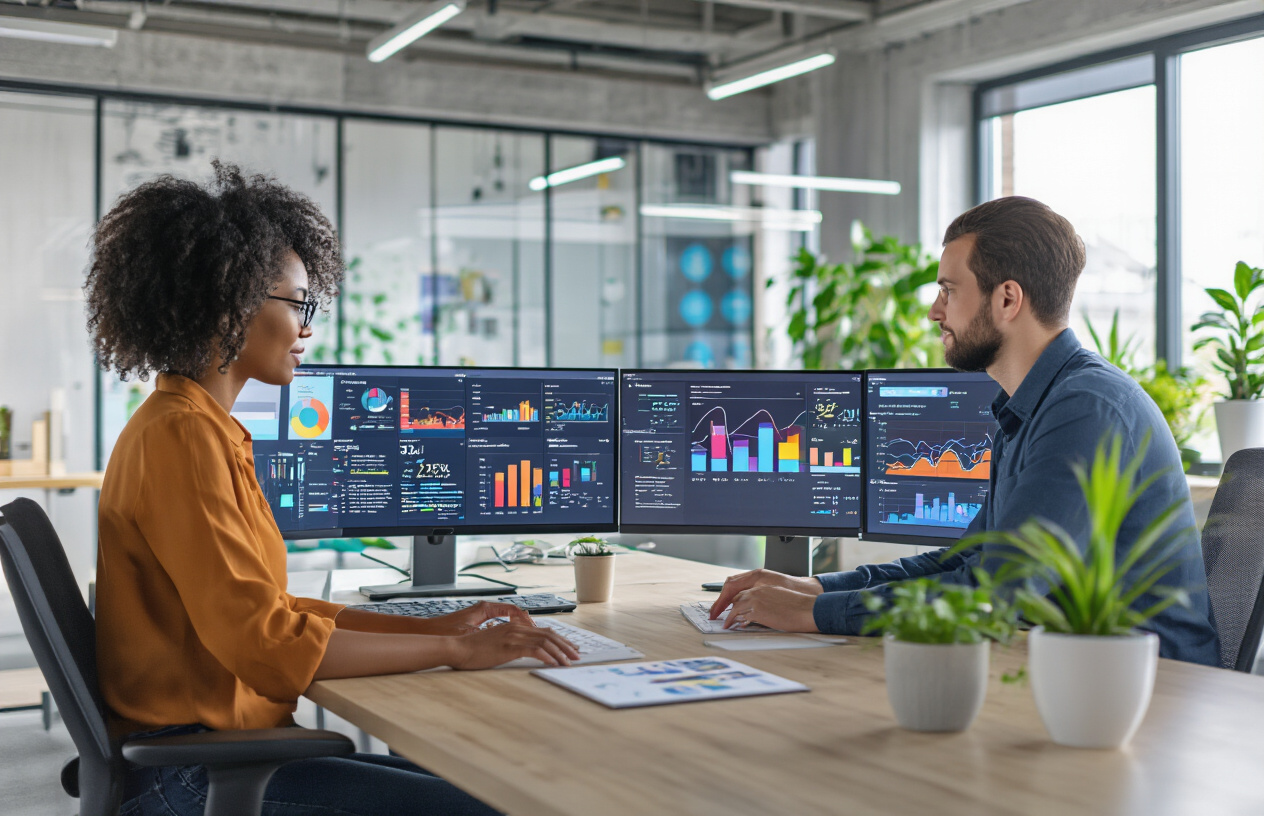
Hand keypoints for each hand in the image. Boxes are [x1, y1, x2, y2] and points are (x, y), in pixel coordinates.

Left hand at [424, 601, 533, 634]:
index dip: (525, 620)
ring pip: (506, 616)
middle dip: (525, 622)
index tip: (534, 629)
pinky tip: (511, 637)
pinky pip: (498, 621)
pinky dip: (507, 627)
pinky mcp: (476, 621)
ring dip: (517, 625)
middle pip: (512, 612)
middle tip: (536, 632)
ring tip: (528, 635)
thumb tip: (506, 636)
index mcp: (484, 608)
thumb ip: (489, 633)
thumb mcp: (470, 634)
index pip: (512, 610)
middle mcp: (483, 608)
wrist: (428, 633)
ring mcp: (480, 614)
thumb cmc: (445, 632)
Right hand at [449, 622, 580, 669]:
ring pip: (545, 642)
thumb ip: (510, 643)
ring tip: (569, 662)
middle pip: (549, 635)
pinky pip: (534, 650)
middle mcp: (516, 629)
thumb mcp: (495, 643)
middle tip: (577, 656)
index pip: (544, 631)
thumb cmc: (473, 649)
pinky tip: (554, 663)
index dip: (560, 639)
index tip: (570, 648)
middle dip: (565, 646)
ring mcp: (513, 636)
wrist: (457, 648)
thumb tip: (525, 651)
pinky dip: (547, 656)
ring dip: (560, 653)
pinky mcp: (509, 647)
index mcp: (514, 627)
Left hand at [709, 569, 821, 619]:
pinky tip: (730, 627)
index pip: (743, 593)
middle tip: (721, 616)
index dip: (734, 602)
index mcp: (763, 587)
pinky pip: (740, 617)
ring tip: (724, 624)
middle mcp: (758, 591)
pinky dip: (733, 622)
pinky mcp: (758, 611)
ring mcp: (756, 600)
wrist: (807, 609)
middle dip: (727, 608)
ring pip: (735, 607)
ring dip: (728, 616)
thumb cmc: (798, 608)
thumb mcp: (779, 600)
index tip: (729, 609)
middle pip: (736, 599)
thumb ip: (766, 603)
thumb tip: (759, 614)